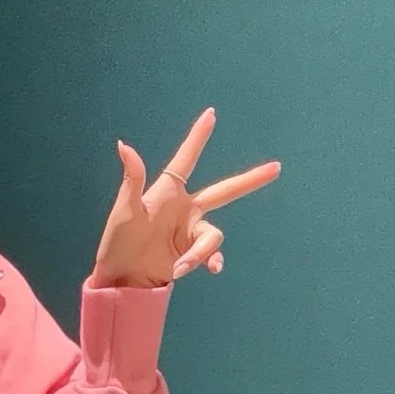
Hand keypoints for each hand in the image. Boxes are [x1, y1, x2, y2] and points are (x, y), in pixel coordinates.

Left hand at [91, 107, 280, 288]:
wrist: (122, 279)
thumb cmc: (117, 242)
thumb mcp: (124, 211)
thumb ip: (132, 179)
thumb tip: (124, 145)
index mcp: (168, 192)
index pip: (187, 159)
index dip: (198, 137)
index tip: (210, 114)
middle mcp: (185, 209)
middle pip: (225, 190)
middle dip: (251, 180)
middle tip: (276, 168)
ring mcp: (191, 231)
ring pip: (214, 235)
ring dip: (201, 252)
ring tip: (180, 267)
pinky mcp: (194, 253)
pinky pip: (211, 254)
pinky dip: (206, 262)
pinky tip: (195, 270)